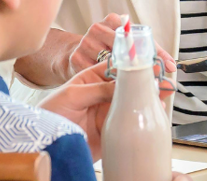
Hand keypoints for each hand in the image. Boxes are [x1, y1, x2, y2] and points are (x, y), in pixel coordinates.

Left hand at [39, 61, 177, 159]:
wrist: (41, 145)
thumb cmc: (48, 114)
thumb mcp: (71, 96)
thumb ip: (97, 89)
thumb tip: (123, 84)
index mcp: (92, 78)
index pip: (117, 66)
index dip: (134, 63)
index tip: (149, 61)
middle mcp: (103, 93)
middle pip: (130, 83)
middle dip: (147, 79)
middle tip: (163, 78)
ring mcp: (109, 111)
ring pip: (134, 100)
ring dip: (150, 95)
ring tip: (164, 92)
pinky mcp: (113, 129)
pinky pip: (132, 120)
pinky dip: (146, 115)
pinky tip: (155, 110)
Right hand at [67, 13, 175, 80]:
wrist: (76, 52)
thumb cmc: (109, 48)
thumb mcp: (130, 45)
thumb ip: (152, 53)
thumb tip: (173, 67)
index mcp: (114, 20)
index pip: (135, 35)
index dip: (151, 52)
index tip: (164, 67)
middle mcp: (98, 29)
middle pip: (122, 49)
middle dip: (137, 66)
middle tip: (150, 80)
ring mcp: (85, 43)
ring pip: (109, 63)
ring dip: (122, 76)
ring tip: (133, 85)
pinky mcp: (76, 58)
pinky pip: (95, 74)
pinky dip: (105, 83)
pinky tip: (113, 88)